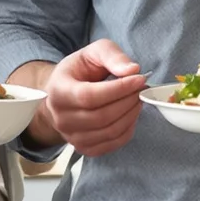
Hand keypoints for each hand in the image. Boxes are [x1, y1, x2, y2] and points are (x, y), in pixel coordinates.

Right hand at [42, 40, 147, 156]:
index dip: (118, 89)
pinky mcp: (84, 148)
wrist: (64, 93)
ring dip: (131, 115)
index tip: (139, 79)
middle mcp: (61, 118)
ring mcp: (71, 136)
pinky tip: (131, 114)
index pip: (89, 96)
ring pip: (109, 132)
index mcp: (58, 91)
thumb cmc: (79, 71)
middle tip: (141, 89)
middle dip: (128, 101)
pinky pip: (112, 144)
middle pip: (101, 117)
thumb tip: (132, 70)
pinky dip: (128, 130)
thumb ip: (112, 56)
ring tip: (137, 99)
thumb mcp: (93, 53)